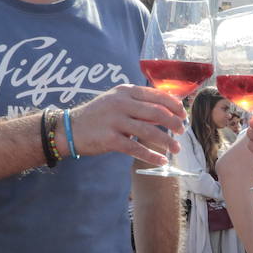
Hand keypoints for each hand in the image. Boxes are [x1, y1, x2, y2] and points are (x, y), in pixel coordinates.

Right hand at [68, 85, 187, 165]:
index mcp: (125, 91)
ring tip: (176, 148)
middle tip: (182, 132)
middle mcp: (121, 103)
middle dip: (174, 123)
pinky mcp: (110, 139)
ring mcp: (115, 121)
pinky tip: (161, 161)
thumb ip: (139, 105)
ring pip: (149, 131)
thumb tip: (166, 113)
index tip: (183, 114)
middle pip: (156, 112)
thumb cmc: (98, 115)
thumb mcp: (117, 102)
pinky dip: (151, 156)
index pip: (157, 95)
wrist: (69, 128)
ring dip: (166, 141)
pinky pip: (136, 148)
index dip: (174, 105)